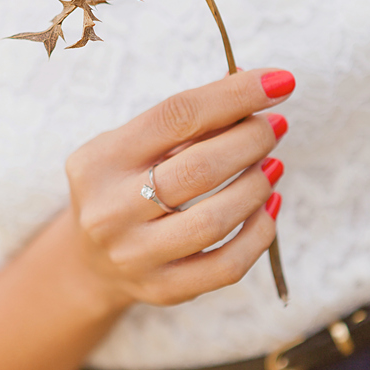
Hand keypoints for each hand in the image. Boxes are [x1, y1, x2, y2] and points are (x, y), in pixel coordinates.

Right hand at [65, 69, 293, 307]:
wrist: (89, 261)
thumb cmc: (124, 185)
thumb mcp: (135, 145)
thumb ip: (187, 118)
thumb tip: (254, 83)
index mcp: (100, 160)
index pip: (176, 116)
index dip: (234, 95)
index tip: (280, 81)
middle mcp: (110, 209)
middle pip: (199, 169)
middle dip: (252, 140)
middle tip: (276, 125)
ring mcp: (134, 255)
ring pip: (215, 220)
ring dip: (257, 185)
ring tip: (273, 164)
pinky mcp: (162, 288)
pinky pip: (227, 266)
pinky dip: (259, 233)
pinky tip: (269, 206)